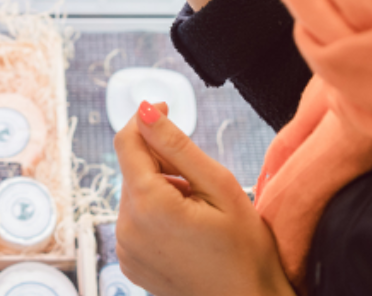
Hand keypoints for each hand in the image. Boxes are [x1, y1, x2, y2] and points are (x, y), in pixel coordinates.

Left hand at [115, 101, 294, 295]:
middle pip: (132, 170)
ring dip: (160, 191)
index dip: (145, 121)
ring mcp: (124, 248)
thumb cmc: (247, 254)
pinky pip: (135, 222)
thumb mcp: (221, 188)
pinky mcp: (128, 262)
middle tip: (201, 182)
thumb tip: (145, 110)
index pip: (126, 142)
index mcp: (147, 204)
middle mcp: (125, 226)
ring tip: (199, 213)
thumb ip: (178, 146)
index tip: (166, 110)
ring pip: (135, 196)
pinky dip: (155, 216)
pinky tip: (187, 231)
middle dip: (162, 164)